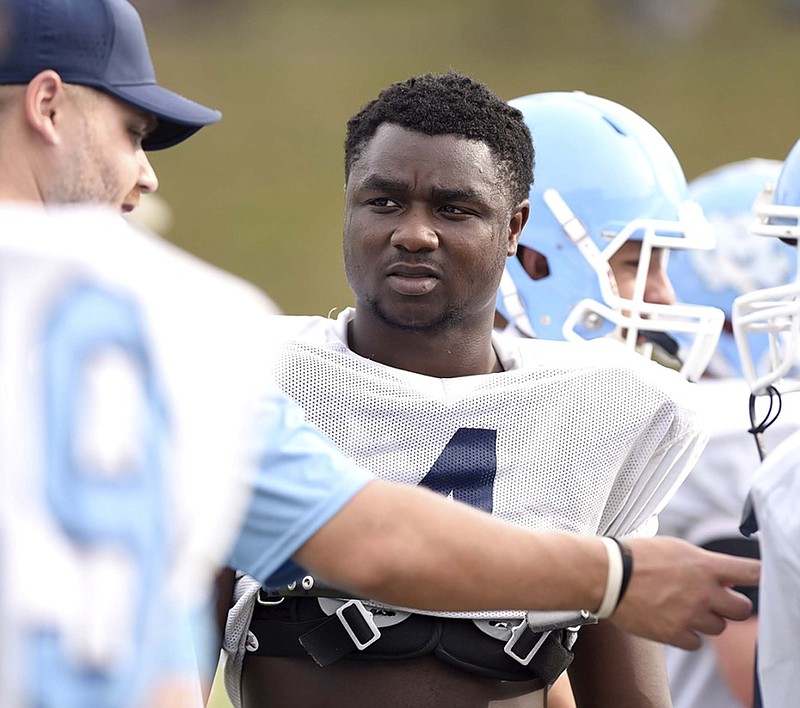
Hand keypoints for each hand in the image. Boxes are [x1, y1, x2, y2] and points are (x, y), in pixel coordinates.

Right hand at [611, 536, 758, 649]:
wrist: (607, 575)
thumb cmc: (637, 556)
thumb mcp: (675, 548)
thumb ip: (704, 563)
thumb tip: (726, 575)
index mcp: (705, 566)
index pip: (752, 572)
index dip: (761, 577)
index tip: (759, 579)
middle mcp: (704, 592)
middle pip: (742, 609)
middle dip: (730, 605)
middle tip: (712, 599)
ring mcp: (691, 615)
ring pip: (719, 628)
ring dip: (705, 620)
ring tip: (682, 607)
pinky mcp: (675, 634)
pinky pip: (696, 643)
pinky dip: (686, 635)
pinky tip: (671, 620)